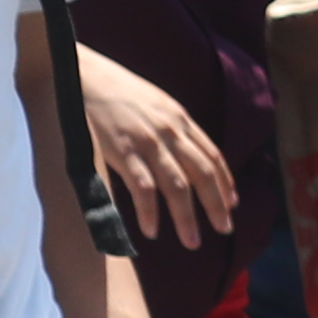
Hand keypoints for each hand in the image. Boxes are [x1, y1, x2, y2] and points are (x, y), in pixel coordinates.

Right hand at [78, 48, 236, 249]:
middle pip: (202, 174)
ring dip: (187, 218)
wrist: (85, 76)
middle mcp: (170, 132)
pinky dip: (150, 212)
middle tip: (224, 229)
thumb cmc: (117, 91)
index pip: (212, 155)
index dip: (225, 182)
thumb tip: (183, 152)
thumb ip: (171, 126)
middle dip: (216, 205)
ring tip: (192, 241)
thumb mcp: (155, 103)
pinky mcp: (123, 153)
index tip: (232, 204)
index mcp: (180, 119)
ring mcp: (147, 143)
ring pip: (177, 187)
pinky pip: (143, 189)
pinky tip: (151, 230)